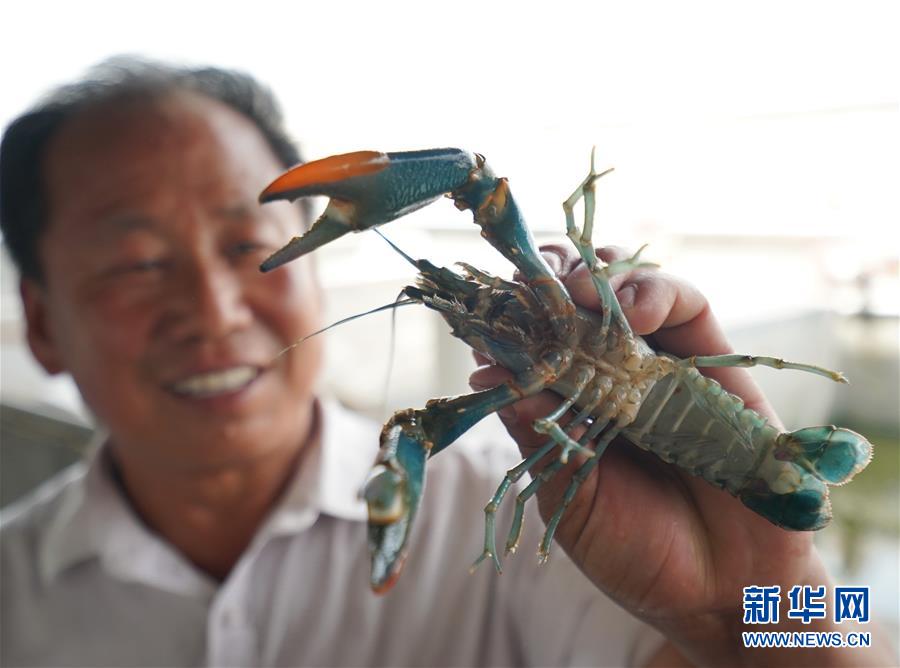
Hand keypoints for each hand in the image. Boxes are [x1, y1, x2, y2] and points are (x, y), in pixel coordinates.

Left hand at [470, 246, 886, 666]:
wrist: (719, 593)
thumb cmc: (636, 550)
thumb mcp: (569, 494)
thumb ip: (537, 432)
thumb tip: (487, 374)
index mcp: (571, 402)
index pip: (536, 337)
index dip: (513, 315)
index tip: (489, 309)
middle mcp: (612, 374)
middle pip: (579, 297)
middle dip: (551, 277)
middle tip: (532, 286)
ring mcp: (662, 365)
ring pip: (628, 286)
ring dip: (598, 276)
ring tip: (578, 294)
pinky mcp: (715, 363)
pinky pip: (688, 306)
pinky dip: (655, 293)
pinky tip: (631, 311)